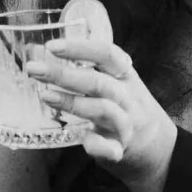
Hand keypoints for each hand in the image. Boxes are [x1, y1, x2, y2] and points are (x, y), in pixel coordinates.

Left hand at [29, 32, 177, 191]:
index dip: (80, 48)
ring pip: (104, 110)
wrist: (158, 147)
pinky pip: (111, 148)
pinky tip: (85, 141)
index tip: (51, 46)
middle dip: (64, 75)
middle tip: (33, 69)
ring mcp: (125, 124)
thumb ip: (90, 62)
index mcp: (124, 76)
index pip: (107, 55)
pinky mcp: (120, 148)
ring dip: (74, 103)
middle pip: (98, 82)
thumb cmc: (125, 105)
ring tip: (45, 96)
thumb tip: (46, 42)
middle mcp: (127, 98)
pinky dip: (99, 145)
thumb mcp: (116, 79)